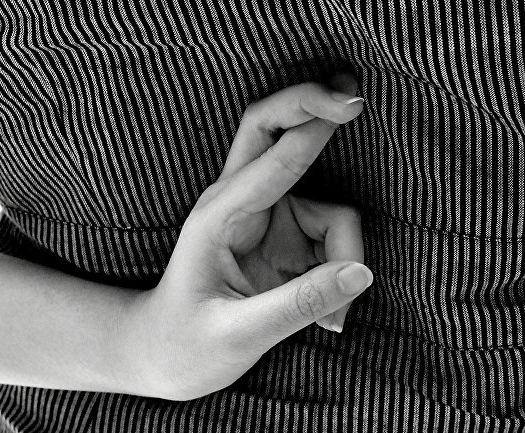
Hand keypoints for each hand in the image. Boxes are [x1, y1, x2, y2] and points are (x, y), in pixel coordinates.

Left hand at [110, 74, 372, 400]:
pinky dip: (341, 274)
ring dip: (346, 254)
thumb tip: (361, 273)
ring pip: (330, 209)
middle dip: (315, 108)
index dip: (311, 123)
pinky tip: (326, 319)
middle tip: (355, 99)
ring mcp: (267, 219)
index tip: (348, 104)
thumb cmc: (184, 347)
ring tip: (331, 320)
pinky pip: (333, 239)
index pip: (269, 156)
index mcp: (218, 217)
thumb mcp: (237, 335)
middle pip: (274, 129)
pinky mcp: (285, 240)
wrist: (163, 359)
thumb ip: (298, 304)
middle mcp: (241, 205)